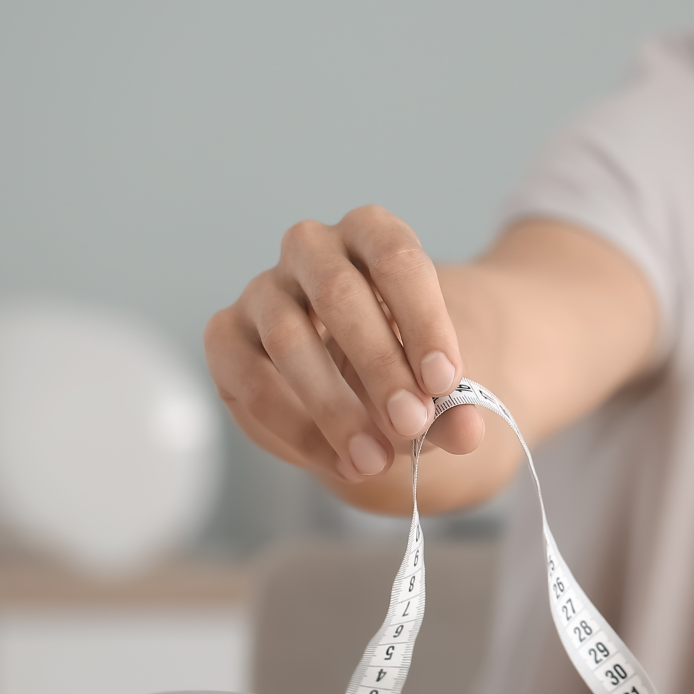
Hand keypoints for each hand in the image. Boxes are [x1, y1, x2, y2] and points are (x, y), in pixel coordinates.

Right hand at [205, 205, 485, 484]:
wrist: (355, 378)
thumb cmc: (402, 365)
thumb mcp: (434, 385)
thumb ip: (454, 404)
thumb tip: (466, 429)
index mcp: (370, 233)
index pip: (397, 259)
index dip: (423, 321)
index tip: (444, 381)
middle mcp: (311, 248)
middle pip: (340, 295)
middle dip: (379, 366)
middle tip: (412, 425)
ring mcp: (263, 288)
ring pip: (288, 337)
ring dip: (334, 406)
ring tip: (374, 460)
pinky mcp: (226, 335)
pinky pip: (250, 379)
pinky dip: (295, 427)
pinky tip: (336, 461)